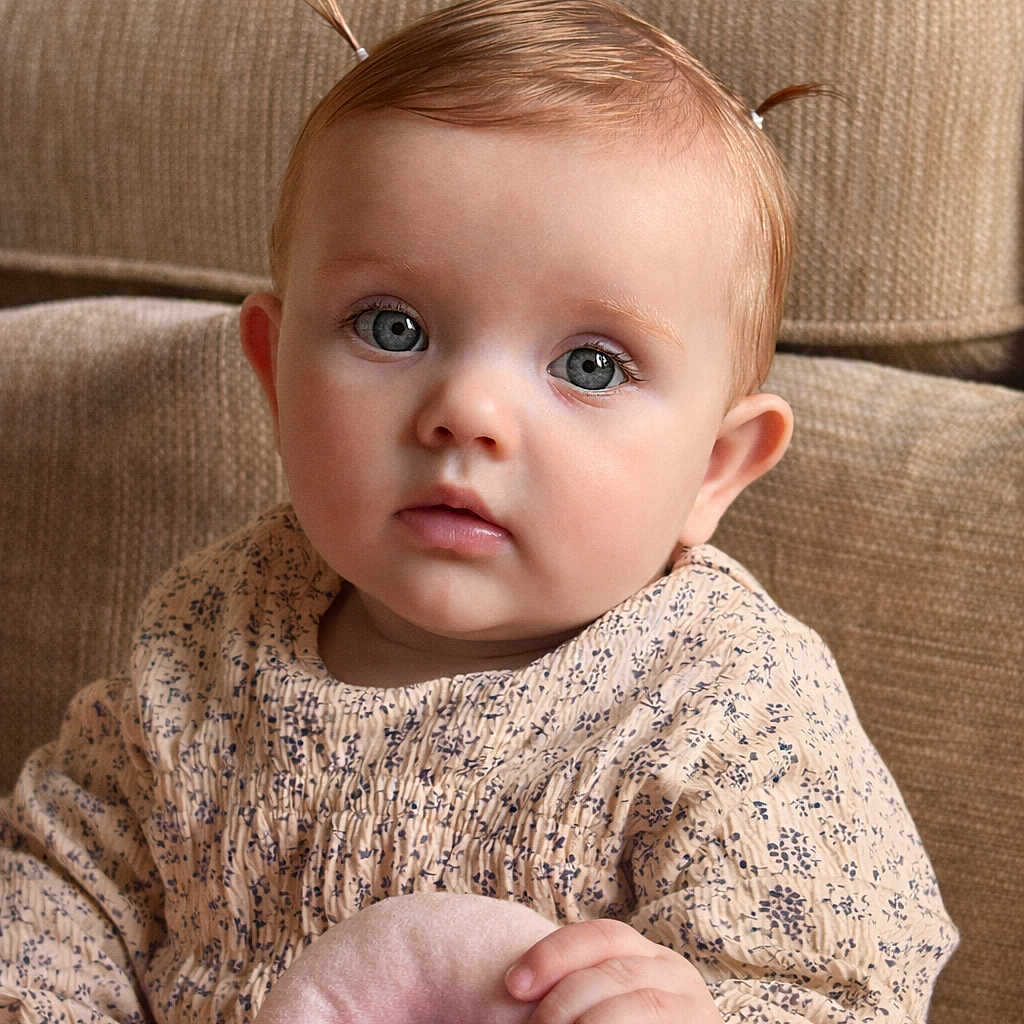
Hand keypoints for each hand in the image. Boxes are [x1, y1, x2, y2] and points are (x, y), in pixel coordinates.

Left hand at [504, 918, 721, 1023]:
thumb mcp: (601, 1001)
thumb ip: (574, 989)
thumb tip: (515, 986)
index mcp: (647, 955)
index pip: (600, 936)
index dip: (554, 953)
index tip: (513, 984)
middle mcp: (675, 972)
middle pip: (613, 968)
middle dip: (564, 997)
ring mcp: (693, 1005)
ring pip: (636, 1001)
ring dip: (586, 1021)